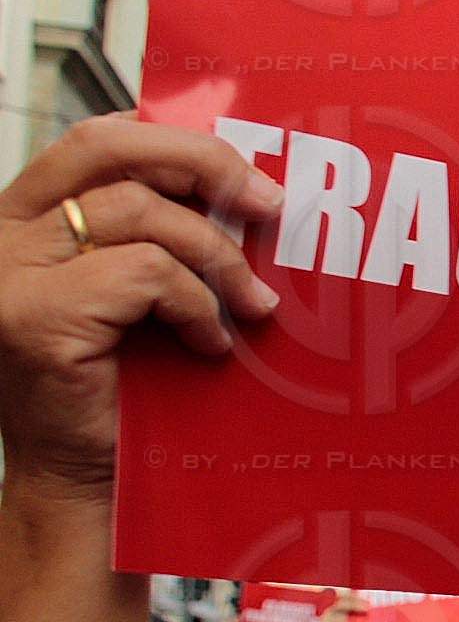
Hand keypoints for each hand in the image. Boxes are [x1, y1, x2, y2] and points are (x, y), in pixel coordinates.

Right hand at [0, 116, 282, 498]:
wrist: (86, 483)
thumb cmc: (123, 391)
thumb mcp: (140, 296)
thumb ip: (158, 236)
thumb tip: (241, 185)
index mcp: (26, 219)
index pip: (94, 141)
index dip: (171, 138)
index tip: (242, 165)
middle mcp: (6, 238)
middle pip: (107, 152)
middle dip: (203, 164)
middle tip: (270, 204)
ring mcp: (12, 277)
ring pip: (140, 213)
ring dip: (219, 256)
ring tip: (254, 304)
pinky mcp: (37, 319)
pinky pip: (145, 274)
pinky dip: (195, 302)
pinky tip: (211, 341)